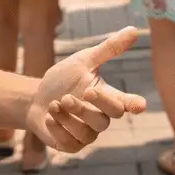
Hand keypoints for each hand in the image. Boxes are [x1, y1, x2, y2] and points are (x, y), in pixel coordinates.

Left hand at [28, 27, 146, 151]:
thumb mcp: (84, 60)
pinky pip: (70, 142)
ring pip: (88, 132)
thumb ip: (108, 48)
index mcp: (107, 97)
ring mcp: (87, 134)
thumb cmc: (63, 78)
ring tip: (55, 103)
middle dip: (89, 107)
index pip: (126, 103)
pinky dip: (59, 128)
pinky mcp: (71, 145)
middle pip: (108, 118)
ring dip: (69, 116)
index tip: (139, 105)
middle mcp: (101, 118)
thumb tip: (133, 29)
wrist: (35, 97)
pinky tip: (49, 116)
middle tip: (73, 94)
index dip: (133, 104)